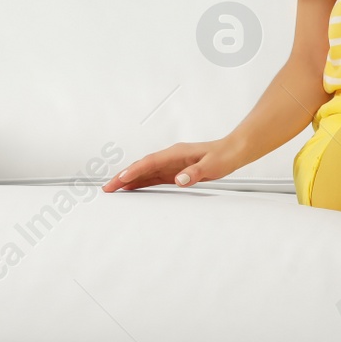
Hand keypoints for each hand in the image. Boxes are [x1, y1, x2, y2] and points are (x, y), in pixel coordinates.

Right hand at [102, 139, 241, 191]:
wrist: (232, 151)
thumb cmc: (223, 156)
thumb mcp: (212, 166)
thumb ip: (195, 173)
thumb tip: (179, 180)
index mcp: (175, 153)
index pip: (150, 162)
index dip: (135, 171)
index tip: (122, 179)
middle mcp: (169, 157)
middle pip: (141, 166)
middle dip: (123, 176)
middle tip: (108, 188)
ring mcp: (170, 164)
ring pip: (144, 172)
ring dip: (128, 180)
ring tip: (113, 190)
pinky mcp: (174, 171)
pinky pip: (153, 177)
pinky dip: (141, 182)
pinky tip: (131, 189)